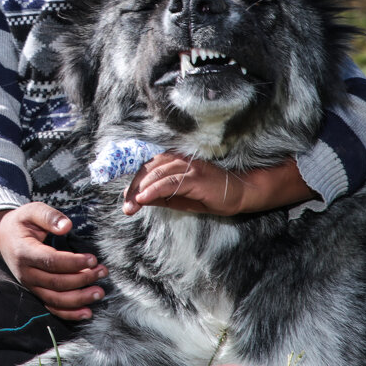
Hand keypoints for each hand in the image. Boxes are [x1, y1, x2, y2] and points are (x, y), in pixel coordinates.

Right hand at [0, 203, 107, 320]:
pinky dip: (70, 313)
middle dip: (82, 279)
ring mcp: (30, 285)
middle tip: (102, 272)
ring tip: (99, 292)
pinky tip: (87, 312)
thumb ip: (49, 216)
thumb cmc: (22, 223)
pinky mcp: (35, 292)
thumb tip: (67, 226)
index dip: (73, 263)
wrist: (3, 237)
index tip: (93, 259)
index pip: (51, 261)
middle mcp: (26, 272)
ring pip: (56, 299)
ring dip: (80, 299)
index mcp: (24, 252)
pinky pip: (52, 308)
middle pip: (56, 282)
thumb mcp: (32, 211)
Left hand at [123, 154, 313, 215]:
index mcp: (174, 161)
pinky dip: (155, 189)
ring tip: (131, 205)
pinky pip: (170, 182)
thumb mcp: (181, 199)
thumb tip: (139, 199)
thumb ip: (161, 196)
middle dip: (133, 187)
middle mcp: (179, 160)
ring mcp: (188, 167)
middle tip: (126, 206)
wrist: (240, 194)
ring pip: (156, 174)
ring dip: (140, 189)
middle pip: (148, 169)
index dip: (134, 182)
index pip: (147, 167)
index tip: (126, 200)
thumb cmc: (211, 195)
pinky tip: (144, 198)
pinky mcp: (196, 177)